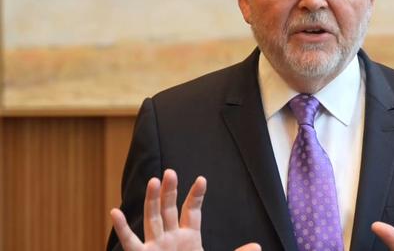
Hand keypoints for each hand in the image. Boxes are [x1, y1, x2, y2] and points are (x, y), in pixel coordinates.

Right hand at [110, 169, 260, 250]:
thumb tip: (258, 246)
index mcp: (189, 237)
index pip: (192, 211)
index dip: (196, 195)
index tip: (202, 180)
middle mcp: (170, 238)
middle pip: (169, 209)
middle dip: (169, 191)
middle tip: (170, 172)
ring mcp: (156, 246)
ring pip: (152, 219)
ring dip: (152, 201)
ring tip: (153, 181)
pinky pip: (130, 243)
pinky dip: (122, 228)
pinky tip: (115, 213)